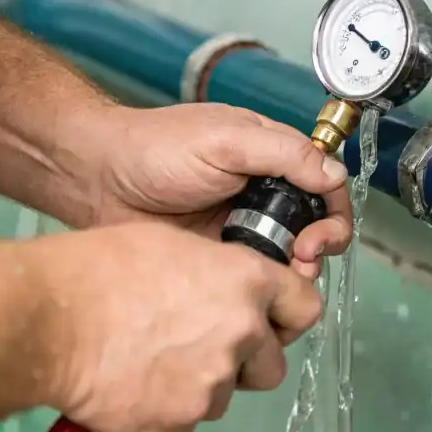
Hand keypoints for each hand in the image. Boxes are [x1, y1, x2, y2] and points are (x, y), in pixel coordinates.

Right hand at [33, 222, 322, 431]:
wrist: (44, 318)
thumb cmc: (94, 272)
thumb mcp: (170, 244)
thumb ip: (216, 272)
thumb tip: (224, 287)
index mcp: (244, 283)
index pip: (304, 306)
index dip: (286, 316)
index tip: (272, 322)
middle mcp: (238, 335)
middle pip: (269, 367)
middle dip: (242, 363)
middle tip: (196, 348)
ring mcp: (209, 385)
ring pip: (218, 399)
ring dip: (192, 388)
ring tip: (144, 360)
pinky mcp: (173, 423)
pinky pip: (177, 431)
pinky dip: (157, 418)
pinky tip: (129, 389)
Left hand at [89, 104, 352, 277]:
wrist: (95, 178)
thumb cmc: (155, 147)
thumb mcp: (226, 139)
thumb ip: (284, 153)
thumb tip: (336, 174)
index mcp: (272, 158)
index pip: (326, 187)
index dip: (333, 215)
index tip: (319, 238)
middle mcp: (263, 194)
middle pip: (315, 227)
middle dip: (319, 247)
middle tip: (303, 260)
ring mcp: (242, 228)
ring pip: (288, 258)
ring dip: (295, 273)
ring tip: (282, 280)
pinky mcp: (218, 259)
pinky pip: (253, 278)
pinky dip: (262, 287)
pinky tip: (252, 292)